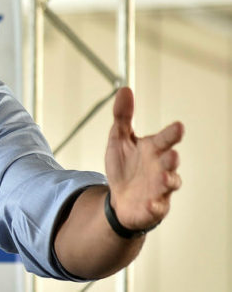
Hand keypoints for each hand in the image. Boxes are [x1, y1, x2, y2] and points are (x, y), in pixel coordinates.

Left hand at [105, 87, 183, 230]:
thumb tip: (125, 89)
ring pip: (169, 184)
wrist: (120, 200)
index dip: (171, 134)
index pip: (165, 139)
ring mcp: (160, 188)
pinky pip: (158, 208)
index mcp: (153, 150)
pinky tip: (151, 204)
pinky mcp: (155, 207)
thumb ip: (123, 116)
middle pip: (170, 162)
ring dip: (168, 180)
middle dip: (171, 158)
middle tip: (172, 153)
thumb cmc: (124, 167)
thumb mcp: (119, 139)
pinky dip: (156, 206)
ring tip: (164, 177)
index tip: (178, 126)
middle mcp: (160, 168)